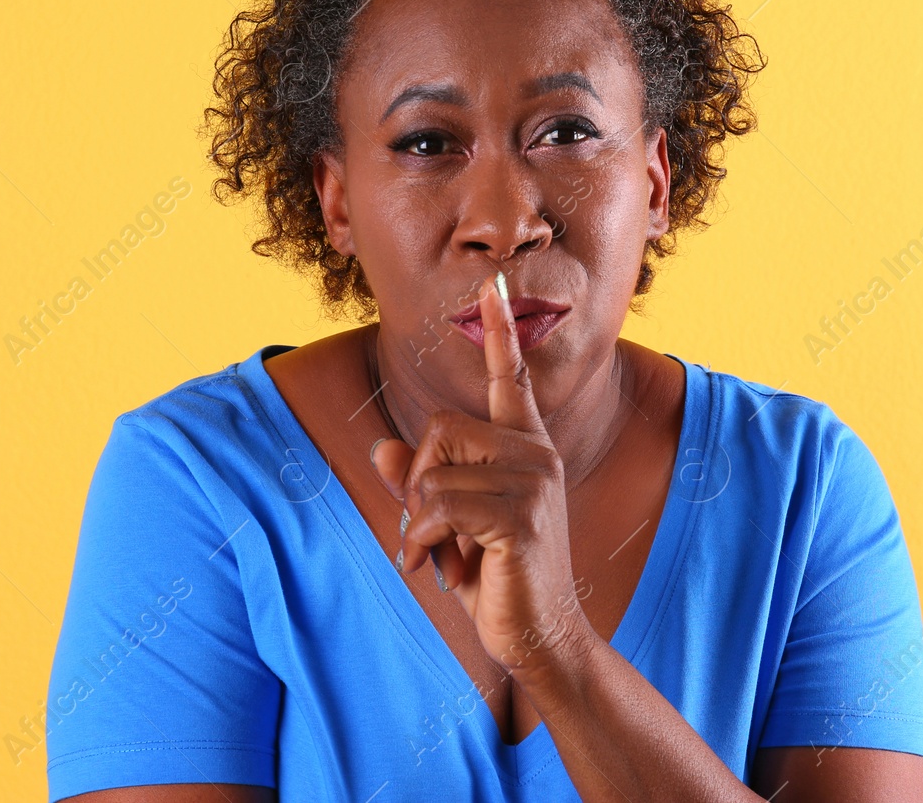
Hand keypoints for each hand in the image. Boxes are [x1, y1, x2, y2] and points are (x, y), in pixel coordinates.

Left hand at [371, 271, 590, 672]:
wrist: (540, 636)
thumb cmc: (495, 579)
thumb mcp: (446, 527)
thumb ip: (418, 483)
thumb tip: (382, 444)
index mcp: (524, 448)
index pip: (508, 379)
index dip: (498, 332)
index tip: (492, 285)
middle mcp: (534, 454)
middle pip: (440, 428)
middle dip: (419, 481)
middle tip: (432, 533)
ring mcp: (532, 481)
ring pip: (433, 472)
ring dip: (419, 523)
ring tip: (444, 556)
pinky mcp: (520, 516)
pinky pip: (437, 506)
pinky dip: (420, 542)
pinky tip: (438, 569)